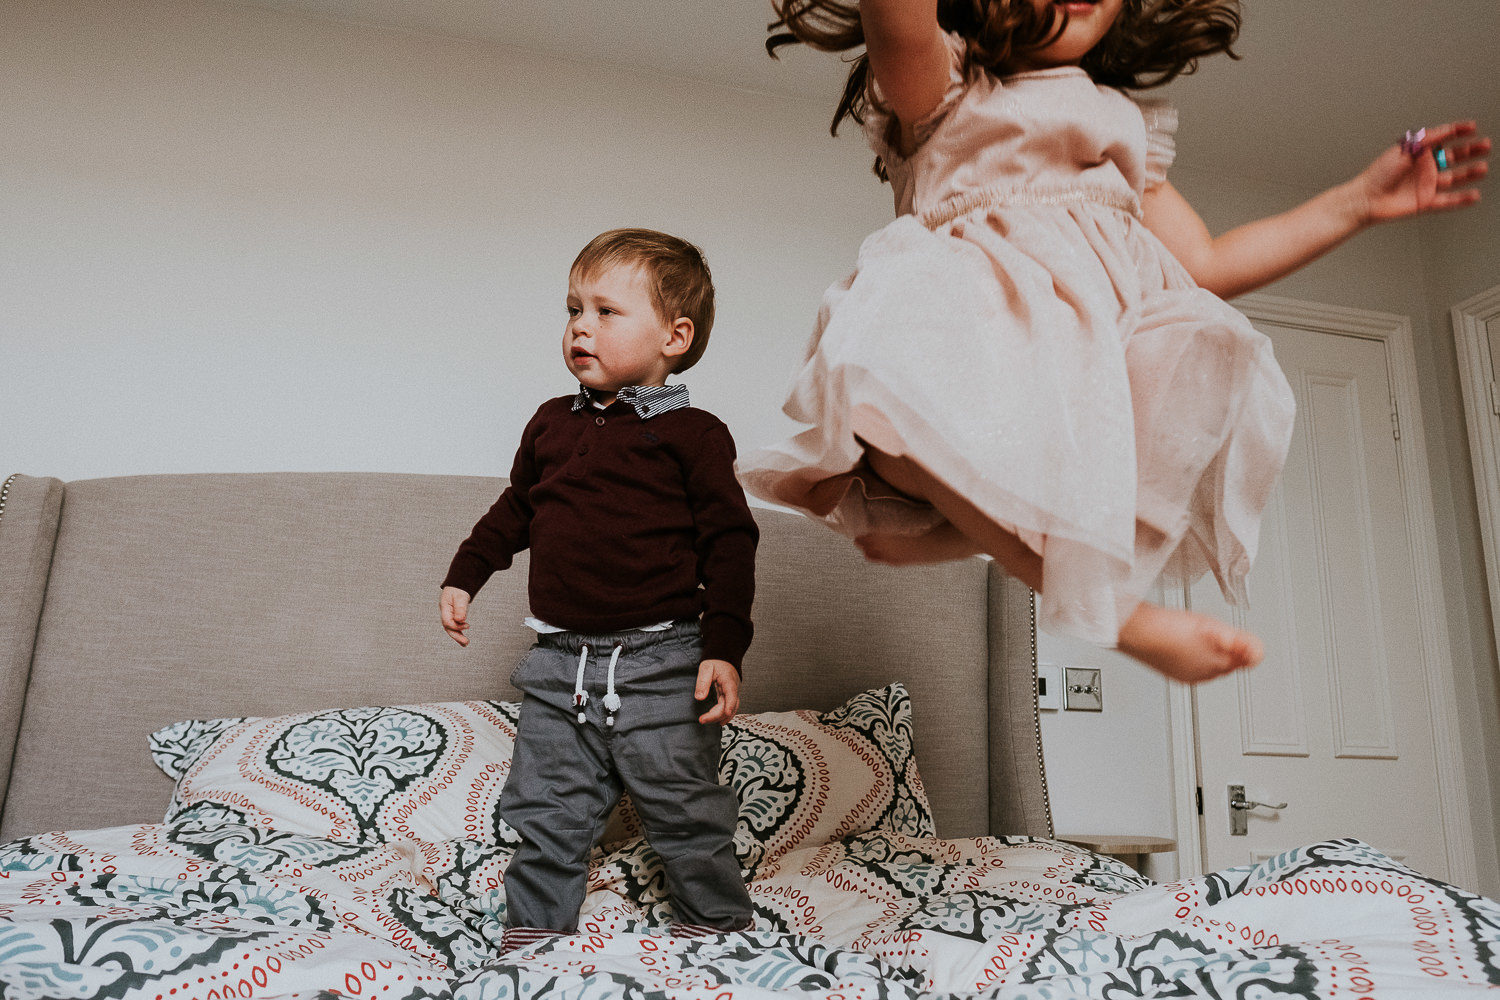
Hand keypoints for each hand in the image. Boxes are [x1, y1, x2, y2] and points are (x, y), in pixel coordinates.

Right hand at [440, 586, 471, 645]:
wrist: (458, 585)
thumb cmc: (458, 589)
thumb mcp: (460, 596)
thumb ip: (460, 608)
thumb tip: (460, 620)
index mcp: (444, 607)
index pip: (447, 621)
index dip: (457, 626)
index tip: (467, 625)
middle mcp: (445, 613)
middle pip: (448, 627)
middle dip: (456, 636)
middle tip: (466, 642)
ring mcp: (448, 615)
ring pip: (451, 628)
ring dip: (458, 637)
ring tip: (466, 644)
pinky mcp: (453, 617)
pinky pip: (455, 626)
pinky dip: (459, 633)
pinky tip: (464, 640)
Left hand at [695, 659, 739, 723]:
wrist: (724, 657)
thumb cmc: (715, 661)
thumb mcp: (706, 668)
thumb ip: (703, 682)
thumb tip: (700, 698)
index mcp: (729, 681)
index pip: (731, 695)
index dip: (729, 706)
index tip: (724, 714)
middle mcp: (733, 688)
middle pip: (729, 705)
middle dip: (717, 715)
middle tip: (702, 720)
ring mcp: (733, 693)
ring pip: (731, 708)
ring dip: (721, 717)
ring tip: (708, 722)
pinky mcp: (730, 695)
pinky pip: (730, 707)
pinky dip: (725, 715)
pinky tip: (718, 720)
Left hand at [1354, 120, 1488, 223]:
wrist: (1366, 200)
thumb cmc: (1379, 174)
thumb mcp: (1404, 150)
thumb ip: (1426, 139)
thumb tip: (1446, 129)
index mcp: (1419, 152)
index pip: (1443, 138)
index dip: (1457, 131)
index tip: (1471, 127)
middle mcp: (1425, 168)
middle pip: (1454, 157)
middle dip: (1470, 151)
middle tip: (1485, 145)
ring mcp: (1427, 185)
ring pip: (1455, 178)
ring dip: (1470, 173)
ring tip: (1483, 168)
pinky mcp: (1425, 202)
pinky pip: (1448, 201)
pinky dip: (1461, 199)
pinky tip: (1474, 195)